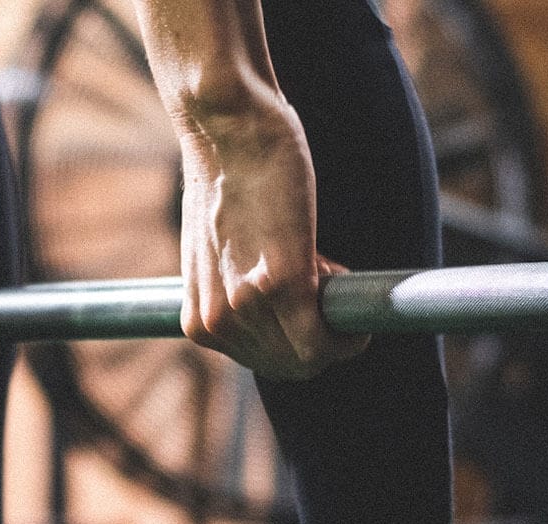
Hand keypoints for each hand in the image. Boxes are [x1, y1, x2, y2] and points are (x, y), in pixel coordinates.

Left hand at [175, 105, 367, 380]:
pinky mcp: (282, 283)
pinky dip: (349, 324)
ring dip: (333, 317)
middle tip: (327, 282)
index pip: (266, 364)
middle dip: (323, 336)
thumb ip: (235, 294)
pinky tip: (339, 272)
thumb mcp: (216, 257)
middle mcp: (217, 325)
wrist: (225, 130)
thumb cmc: (226, 181)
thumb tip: (270, 311)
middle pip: (293, 368)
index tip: (312, 305)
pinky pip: (328, 338)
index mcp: (198, 322)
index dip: (299, 340)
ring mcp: (247, 308)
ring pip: (314, 356)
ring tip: (320, 261)